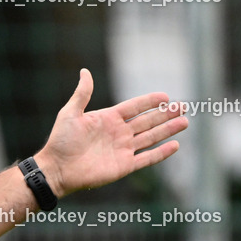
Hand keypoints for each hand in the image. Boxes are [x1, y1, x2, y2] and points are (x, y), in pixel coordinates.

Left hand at [33, 68, 188, 197]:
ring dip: (168, 130)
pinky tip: (175, 145)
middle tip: (182, 107)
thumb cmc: (60, 141)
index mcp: (107, 119)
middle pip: (147, 121)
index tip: (165, 96)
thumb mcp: (70, 113)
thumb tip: (85, 71)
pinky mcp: (124, 166)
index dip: (150, 101)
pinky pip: (147, 158)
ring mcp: (122, 150)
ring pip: (151, 137)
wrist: (56, 169)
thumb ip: (82, 93)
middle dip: (165, 114)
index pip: (134, 107)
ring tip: (184, 121)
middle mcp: (118, 133)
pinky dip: (161, 153)